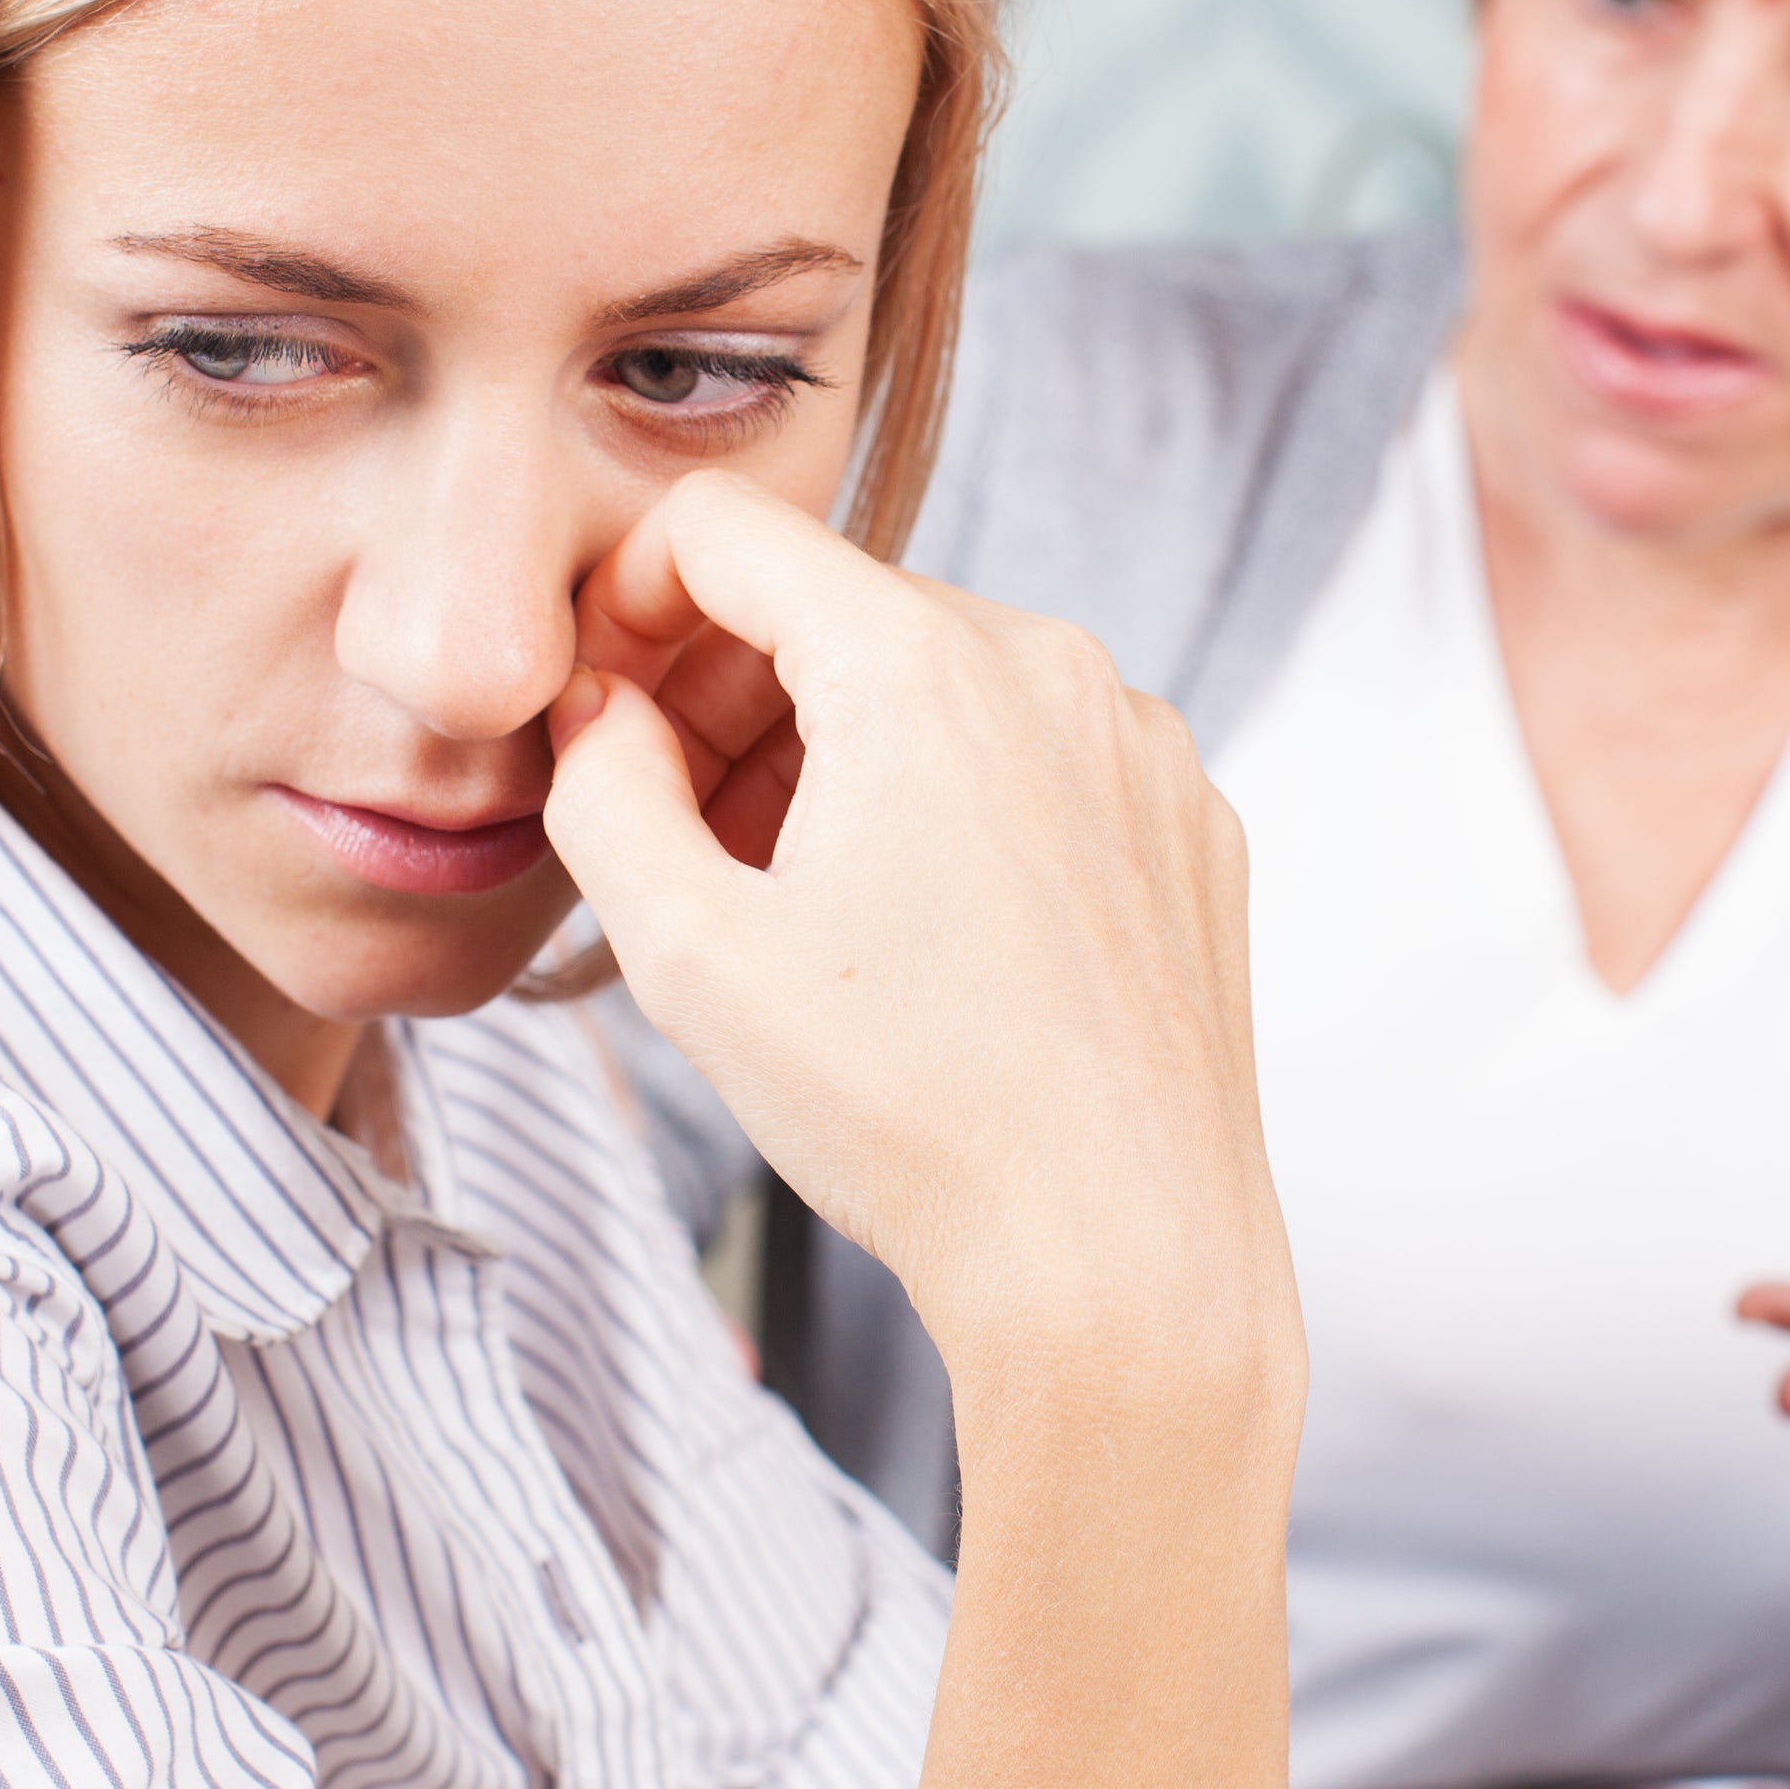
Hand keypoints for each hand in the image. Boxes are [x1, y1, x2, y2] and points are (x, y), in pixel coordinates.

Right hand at [544, 471, 1291, 1388]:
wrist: (1120, 1257)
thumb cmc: (910, 1117)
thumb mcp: (690, 953)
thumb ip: (601, 790)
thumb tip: (598, 709)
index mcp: (924, 663)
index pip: (727, 532)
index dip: (627, 602)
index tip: (604, 712)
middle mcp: (1055, 666)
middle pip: (839, 609)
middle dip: (732, 698)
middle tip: (680, 840)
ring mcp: (1142, 743)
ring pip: (945, 685)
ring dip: (844, 756)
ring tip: (799, 908)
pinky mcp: (1191, 821)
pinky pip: (1043, 758)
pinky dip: (960, 806)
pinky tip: (926, 940)